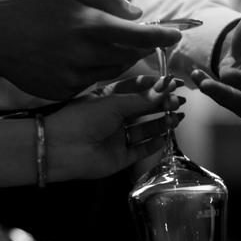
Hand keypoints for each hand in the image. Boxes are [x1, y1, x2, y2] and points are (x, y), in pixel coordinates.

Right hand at [0, 0, 181, 100]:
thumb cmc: (33, 10)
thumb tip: (137, 13)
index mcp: (90, 26)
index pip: (140, 36)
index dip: (162, 37)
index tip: (176, 36)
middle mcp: (86, 54)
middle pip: (130, 58)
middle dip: (140, 48)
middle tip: (139, 39)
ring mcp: (75, 76)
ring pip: (113, 73)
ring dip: (119, 61)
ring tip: (104, 46)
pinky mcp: (64, 92)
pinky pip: (92, 84)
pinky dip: (95, 73)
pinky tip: (79, 60)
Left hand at [45, 75, 183, 181]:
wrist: (62, 148)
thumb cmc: (82, 118)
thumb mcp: (114, 103)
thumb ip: (142, 99)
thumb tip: (166, 88)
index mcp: (109, 98)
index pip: (137, 88)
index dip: (156, 86)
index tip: (174, 83)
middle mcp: (115, 117)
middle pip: (144, 109)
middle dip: (162, 104)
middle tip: (178, 102)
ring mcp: (118, 137)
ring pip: (145, 129)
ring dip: (162, 123)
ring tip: (176, 117)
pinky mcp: (120, 157)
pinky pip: (141, 149)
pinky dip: (154, 143)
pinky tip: (166, 136)